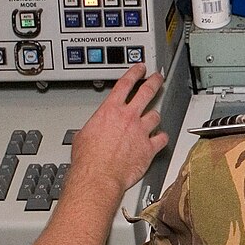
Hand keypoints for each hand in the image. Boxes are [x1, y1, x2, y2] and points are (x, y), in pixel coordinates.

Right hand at [68, 64, 168, 196]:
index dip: (134, 73)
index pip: (125, 84)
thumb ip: (92, 128)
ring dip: (155, 116)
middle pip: (146, 92)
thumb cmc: (88, 159)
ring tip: (154, 117)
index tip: (140, 68)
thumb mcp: (82, 135)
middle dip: (154, 82)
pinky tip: (160, 138)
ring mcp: (141, 131)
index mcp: (110, 111)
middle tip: (158, 78)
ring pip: (156, 115)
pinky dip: (162, 138)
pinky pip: (162, 139)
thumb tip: (90, 131)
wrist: (98, 175)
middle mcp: (128, 117)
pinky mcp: (149, 148)